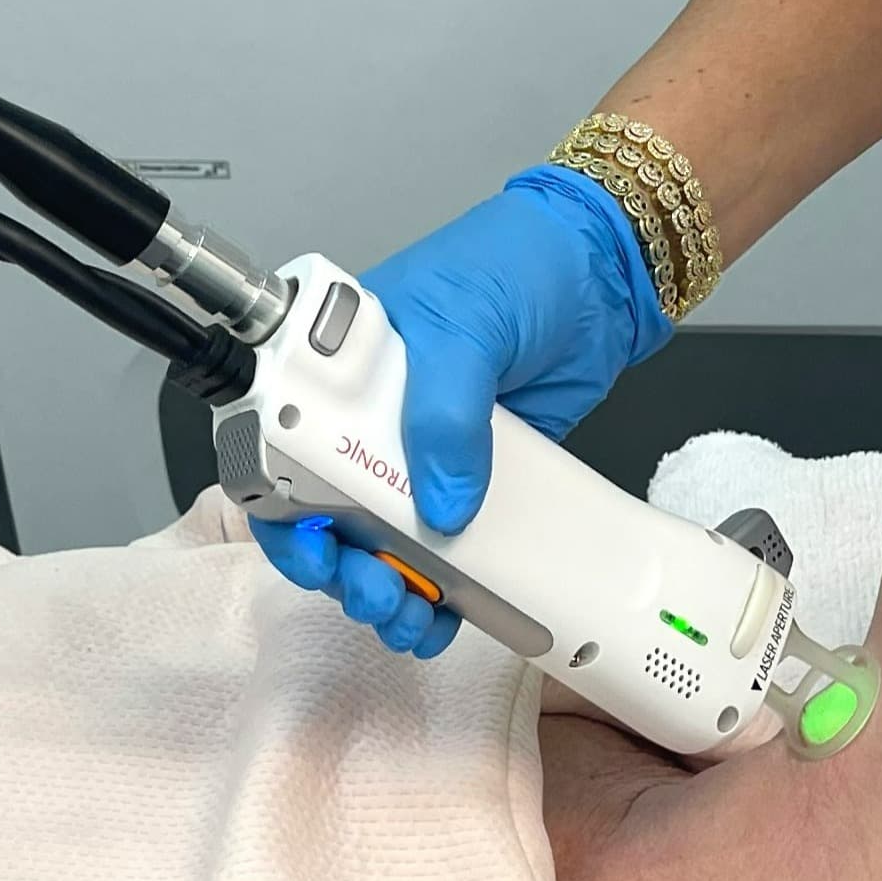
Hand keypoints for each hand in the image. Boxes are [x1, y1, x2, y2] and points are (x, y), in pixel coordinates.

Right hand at [252, 164, 671, 656]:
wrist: (602, 279)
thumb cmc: (515, 264)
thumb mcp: (466, 327)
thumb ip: (446, 414)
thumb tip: (443, 505)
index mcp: (335, 366)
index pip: (279, 448)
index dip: (280, 509)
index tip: (314, 546)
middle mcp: (367, 417)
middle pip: (324, 514)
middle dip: (339, 567)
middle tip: (371, 589)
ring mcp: (420, 454)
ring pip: (383, 543)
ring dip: (388, 589)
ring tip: (410, 616)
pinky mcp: (474, 481)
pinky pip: (447, 548)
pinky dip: (444, 589)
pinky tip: (449, 614)